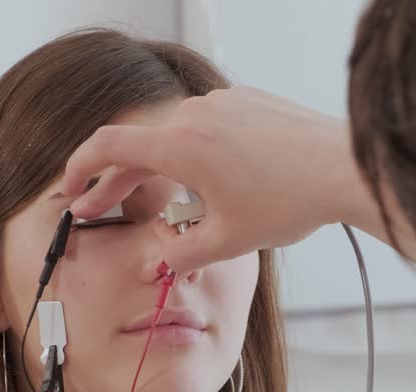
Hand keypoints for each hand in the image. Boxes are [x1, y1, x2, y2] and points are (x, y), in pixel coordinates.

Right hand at [63, 87, 376, 272]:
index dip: (80, 167)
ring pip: (175, 137)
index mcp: (180, 145)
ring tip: (162, 205)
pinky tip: (210, 182)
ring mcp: (224, 103)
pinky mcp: (248, 101)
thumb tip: (157, 266)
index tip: (69, 188)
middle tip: (96, 209)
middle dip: (115, 180)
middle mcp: (196, 114)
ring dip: (159, 169)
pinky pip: (208, 127)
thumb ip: (182, 254)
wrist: (345, 167)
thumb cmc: (290, 201)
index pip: (108, 146)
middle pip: (138, 145)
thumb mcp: (228, 241)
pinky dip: (195, 154)